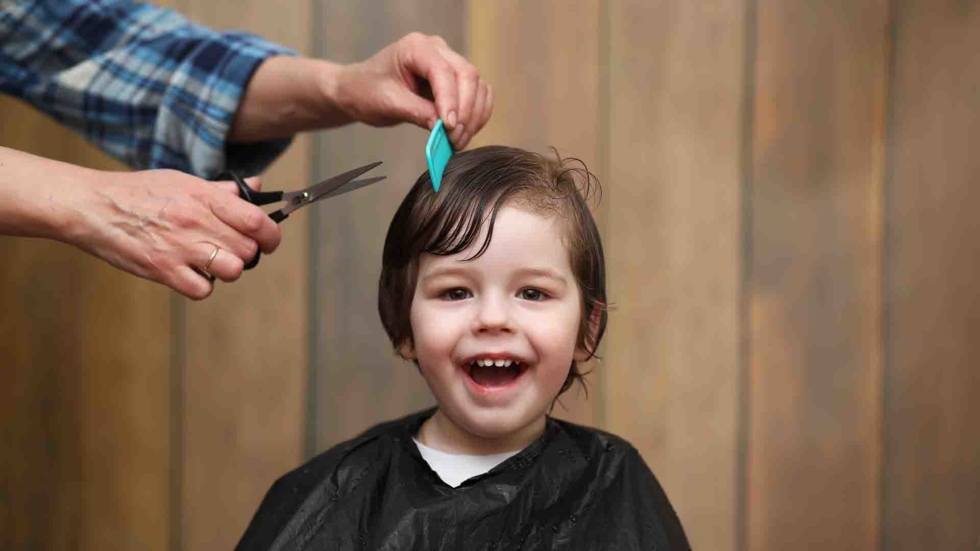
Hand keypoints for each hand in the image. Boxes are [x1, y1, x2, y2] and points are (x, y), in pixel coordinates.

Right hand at [66, 169, 280, 299]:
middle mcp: (196, 221)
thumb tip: (256, 187)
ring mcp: (180, 247)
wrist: (92, 206)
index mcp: (204, 197)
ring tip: (211, 261)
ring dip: (227, 270)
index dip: (271, 235)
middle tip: (230, 249)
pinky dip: (201, 286)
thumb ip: (222, 190)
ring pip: (232, 270)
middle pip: (248, 250)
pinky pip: (203, 289)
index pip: (257, 220)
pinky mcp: (163, 270)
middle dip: (246, 253)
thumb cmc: (138, 192)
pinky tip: (190, 273)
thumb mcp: (182, 181)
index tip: (268, 239)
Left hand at [329, 33, 493, 148]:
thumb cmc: (366, 90)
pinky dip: (477, 114)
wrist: (359, 90)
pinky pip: (478, 94)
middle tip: (454, 139)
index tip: (448, 127)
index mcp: (416, 47)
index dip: (450, 100)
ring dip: (474, 116)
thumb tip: (444, 127)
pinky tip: (464, 133)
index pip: (444, 71)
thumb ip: (416, 112)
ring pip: (478, 86)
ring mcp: (449, 63)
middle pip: (468, 76)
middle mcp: (437, 50)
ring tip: (457, 141)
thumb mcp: (387, 103)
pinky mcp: (455, 81)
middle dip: (466, 110)